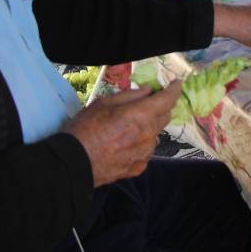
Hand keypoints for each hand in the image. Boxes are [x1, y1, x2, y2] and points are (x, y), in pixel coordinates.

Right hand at [64, 81, 181, 186]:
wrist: (74, 163)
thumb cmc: (85, 129)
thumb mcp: (104, 102)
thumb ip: (130, 95)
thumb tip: (148, 91)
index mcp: (141, 115)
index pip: (168, 99)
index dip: (174, 89)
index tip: (176, 84)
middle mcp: (149, 134)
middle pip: (165, 116)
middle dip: (160, 107)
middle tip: (145, 103)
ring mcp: (145, 153)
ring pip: (155, 134)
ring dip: (148, 127)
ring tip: (125, 128)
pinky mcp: (138, 167)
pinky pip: (146, 150)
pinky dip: (140, 144)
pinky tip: (122, 144)